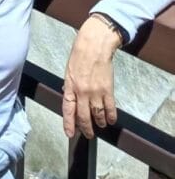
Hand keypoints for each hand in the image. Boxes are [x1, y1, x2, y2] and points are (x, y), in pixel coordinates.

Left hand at [62, 17, 119, 138]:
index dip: (69, 123)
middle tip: (89, 134)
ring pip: (98, 115)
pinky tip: (111, 120)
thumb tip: (70, 97)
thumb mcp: (69, 69)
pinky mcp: (107, 89)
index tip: (70, 133)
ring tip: (100, 125)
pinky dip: (111, 117)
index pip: (68, 109)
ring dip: (99, 123)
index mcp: (70, 86)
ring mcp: (95, 92)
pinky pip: (110, 108)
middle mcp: (81, 91)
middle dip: (86, 128)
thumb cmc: (80, 53)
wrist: (94, 44)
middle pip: (84, 116)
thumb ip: (70, 85)